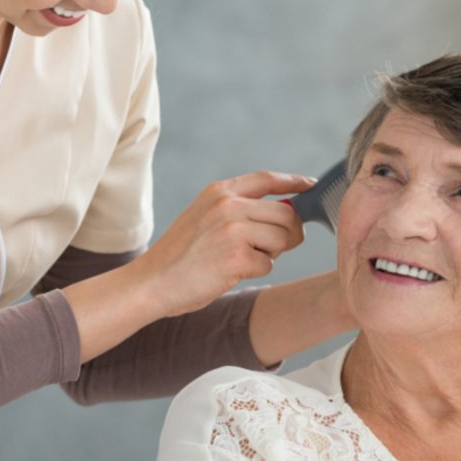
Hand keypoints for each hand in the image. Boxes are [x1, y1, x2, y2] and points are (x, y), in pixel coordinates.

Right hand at [133, 171, 313, 315]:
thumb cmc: (180, 256)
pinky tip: (230, 272)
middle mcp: (228, 205)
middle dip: (289, 234)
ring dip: (271, 254)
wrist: (151, 282)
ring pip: (283, 239)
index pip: (267, 179)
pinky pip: (269, 264)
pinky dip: (256, 271)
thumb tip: (287, 212)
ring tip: (242, 259)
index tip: (310, 185)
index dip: (294, 181)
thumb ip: (239, 209)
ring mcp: (233, 230)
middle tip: (272, 249)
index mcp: (219, 191)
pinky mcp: (237, 257)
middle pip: (286, 214)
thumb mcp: (205, 217)